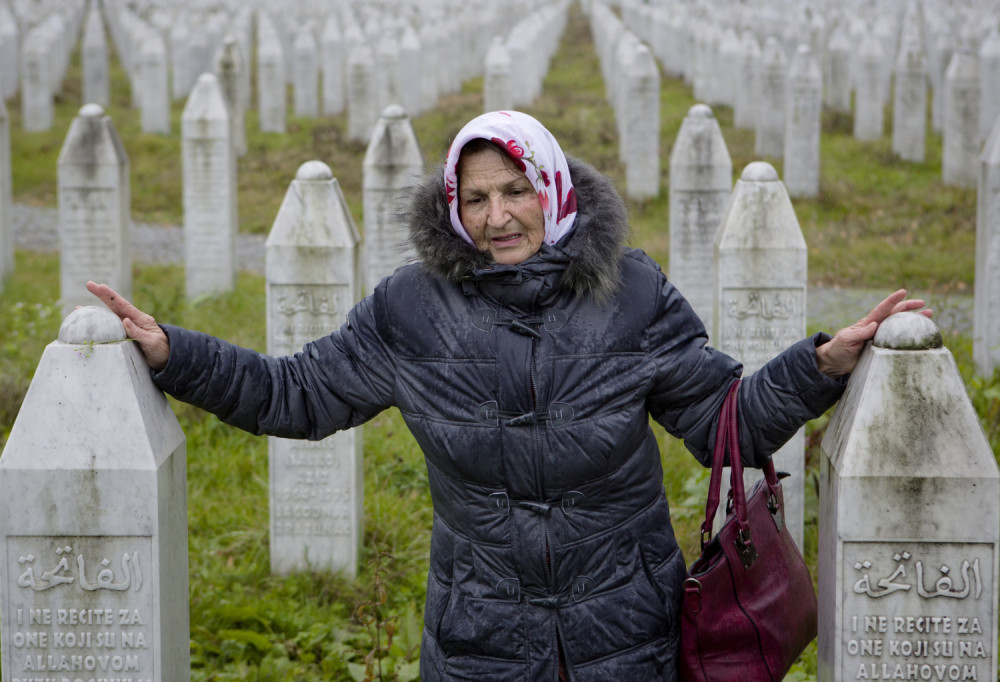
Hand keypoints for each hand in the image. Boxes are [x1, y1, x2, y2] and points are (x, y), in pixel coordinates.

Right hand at [86, 281, 169, 370]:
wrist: (166, 359)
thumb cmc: (161, 350)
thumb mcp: (152, 342)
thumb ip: (139, 332)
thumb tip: (125, 320)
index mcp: (141, 319)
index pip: (124, 305)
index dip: (112, 296)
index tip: (100, 286)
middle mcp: (133, 321)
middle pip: (115, 306)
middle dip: (102, 295)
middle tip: (89, 284)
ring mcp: (128, 328)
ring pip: (110, 317)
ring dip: (96, 311)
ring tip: (79, 309)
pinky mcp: (125, 336)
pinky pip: (110, 328)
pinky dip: (99, 325)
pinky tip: (88, 325)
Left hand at [815, 289, 931, 377]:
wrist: (835, 363)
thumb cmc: (838, 348)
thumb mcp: (846, 339)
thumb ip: (859, 333)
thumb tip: (874, 325)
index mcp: (867, 323)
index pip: (882, 309)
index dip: (892, 300)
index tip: (903, 291)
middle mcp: (876, 328)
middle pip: (895, 314)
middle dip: (909, 307)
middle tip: (924, 304)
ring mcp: (880, 337)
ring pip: (899, 325)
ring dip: (913, 320)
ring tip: (929, 315)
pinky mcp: (882, 348)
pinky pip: (898, 340)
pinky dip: (909, 336)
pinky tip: (920, 336)